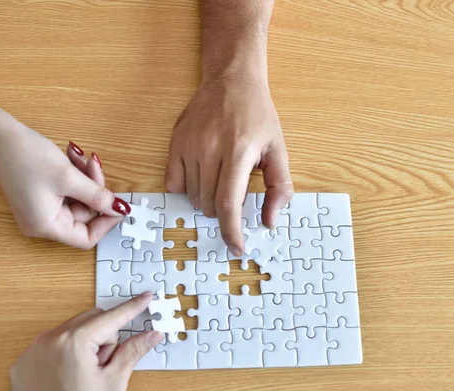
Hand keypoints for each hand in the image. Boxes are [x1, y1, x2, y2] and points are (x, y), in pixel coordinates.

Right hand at [0, 123, 130, 248]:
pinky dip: (76, 176)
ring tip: (81, 157)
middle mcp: (42, 222)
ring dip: (86, 178)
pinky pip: (69, 191)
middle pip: (85, 214)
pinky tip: (73, 157)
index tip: (119, 205)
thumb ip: (98, 197)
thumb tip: (120, 209)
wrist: (0, 135)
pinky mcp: (42, 195)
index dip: (106, 222)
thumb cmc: (26, 157)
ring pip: (80, 199)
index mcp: (46, 226)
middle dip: (95, 189)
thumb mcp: (70, 178)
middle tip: (94, 166)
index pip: (86, 238)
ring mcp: (41, 209)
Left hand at [10, 292, 163, 390]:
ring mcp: (34, 350)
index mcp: (75, 343)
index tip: (145, 297)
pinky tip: (68, 376)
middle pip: (93, 319)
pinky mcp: (25, 361)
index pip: (113, 317)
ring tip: (86, 374)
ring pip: (73, 330)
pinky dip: (65, 353)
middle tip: (107, 364)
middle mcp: (50, 340)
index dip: (133, 307)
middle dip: (106, 336)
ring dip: (86, 344)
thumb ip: (132, 352)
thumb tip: (151, 335)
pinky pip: (52, 343)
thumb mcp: (112, 383)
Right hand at [165, 76, 293, 254]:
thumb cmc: (258, 115)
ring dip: (207, 201)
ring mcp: (188, 145)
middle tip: (235, 192)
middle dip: (223, 212)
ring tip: (221, 177)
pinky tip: (202, 174)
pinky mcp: (174, 143)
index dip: (231, 231)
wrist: (232, 79)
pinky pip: (174, 184)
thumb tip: (269, 222)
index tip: (236, 248)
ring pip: (192, 197)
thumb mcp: (278, 149)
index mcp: (239, 151)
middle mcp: (210, 148)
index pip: (229, 204)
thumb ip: (280, 188)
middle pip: (209, 205)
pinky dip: (187, 189)